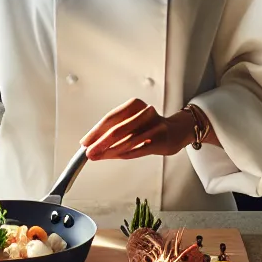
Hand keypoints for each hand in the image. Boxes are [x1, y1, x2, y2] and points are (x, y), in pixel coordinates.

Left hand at [80, 99, 198, 160]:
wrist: (175, 132)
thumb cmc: (148, 127)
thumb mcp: (130, 123)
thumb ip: (112, 131)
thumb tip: (90, 143)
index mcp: (135, 105)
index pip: (111, 118)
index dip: (96, 131)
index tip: (85, 142)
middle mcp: (145, 112)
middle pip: (118, 129)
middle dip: (100, 143)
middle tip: (89, 152)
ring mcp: (155, 126)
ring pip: (127, 141)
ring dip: (110, 151)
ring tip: (98, 156)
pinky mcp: (161, 140)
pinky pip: (137, 150)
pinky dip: (123, 154)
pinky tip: (113, 156)